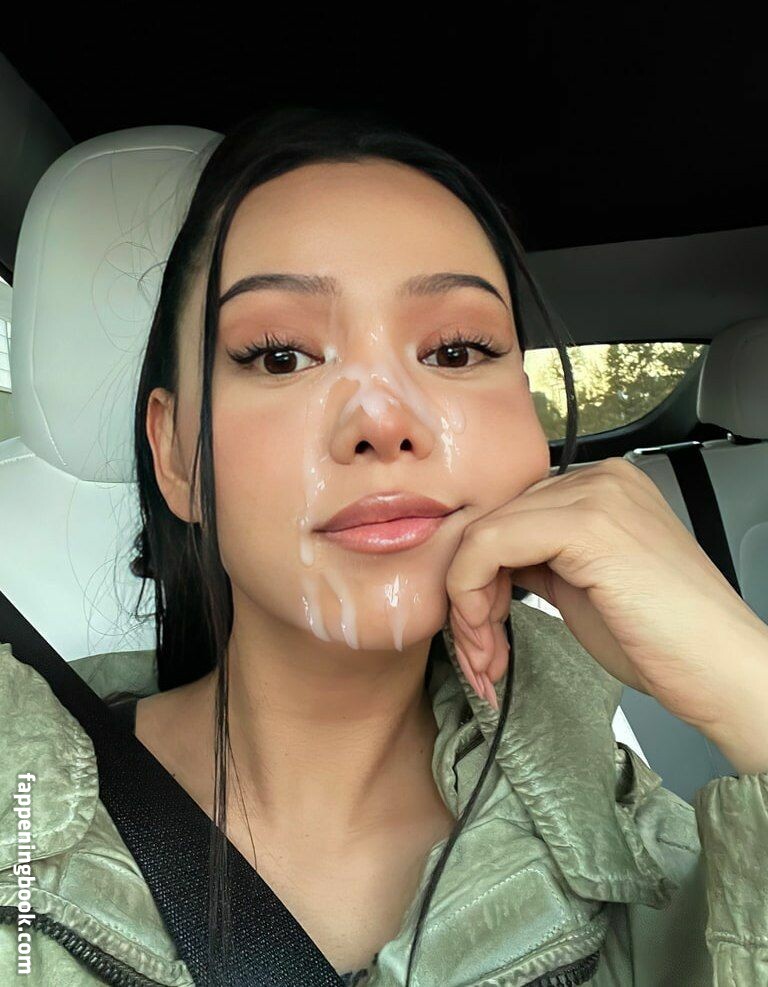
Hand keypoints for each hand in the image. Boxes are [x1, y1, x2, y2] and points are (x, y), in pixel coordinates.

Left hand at [446, 457, 767, 758]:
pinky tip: (487, 631)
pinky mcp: (587, 524)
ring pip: (484, 531)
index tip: (481, 624)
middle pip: (494, 519)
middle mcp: (601, 478)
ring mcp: (596, 494)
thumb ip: (541, 560)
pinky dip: (470, 590)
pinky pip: (489, 544)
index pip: (511, 512)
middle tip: (478, 644)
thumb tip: (491, 563)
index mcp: (605, 486)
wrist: (720, 671)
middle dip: (470, 587)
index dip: (481, 571)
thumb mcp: (584, 586)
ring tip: (485, 649)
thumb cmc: (666, 640)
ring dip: (467, 597)